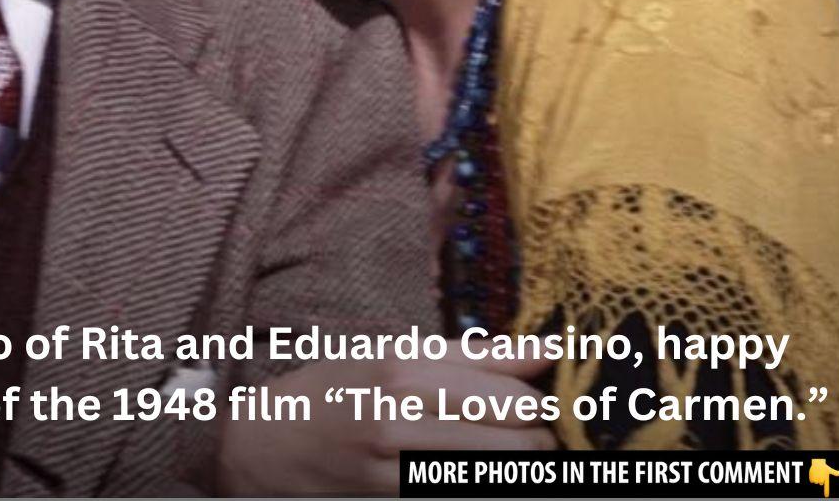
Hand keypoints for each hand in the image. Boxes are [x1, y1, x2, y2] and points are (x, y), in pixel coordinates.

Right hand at [217, 345, 554, 496]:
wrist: (270, 443)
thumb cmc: (338, 388)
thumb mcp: (392, 355)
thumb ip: (469, 355)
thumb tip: (539, 352)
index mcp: (403, 366)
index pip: (501, 380)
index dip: (543, 384)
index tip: (568, 378)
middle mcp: (400, 413)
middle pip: (509, 428)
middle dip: (541, 428)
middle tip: (547, 421)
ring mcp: (396, 463)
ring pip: (494, 466)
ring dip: (522, 458)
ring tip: (525, 448)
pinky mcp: (392, 497)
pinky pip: (458, 490)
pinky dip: (487, 480)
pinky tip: (491, 468)